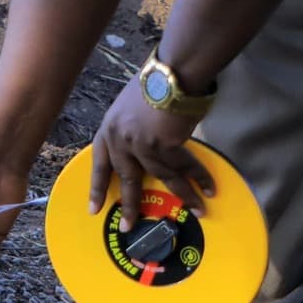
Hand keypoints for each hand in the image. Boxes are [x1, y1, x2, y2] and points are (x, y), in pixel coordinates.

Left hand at [90, 77, 211, 229]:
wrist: (169, 74)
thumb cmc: (151, 84)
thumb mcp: (127, 109)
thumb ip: (129, 129)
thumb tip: (141, 147)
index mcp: (108, 130)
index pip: (99, 164)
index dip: (96, 188)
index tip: (93, 210)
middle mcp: (120, 139)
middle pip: (126, 179)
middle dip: (130, 205)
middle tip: (130, 228)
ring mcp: (141, 144)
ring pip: (162, 177)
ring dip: (183, 195)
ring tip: (197, 210)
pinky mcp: (164, 144)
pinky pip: (184, 167)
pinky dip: (199, 178)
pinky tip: (209, 189)